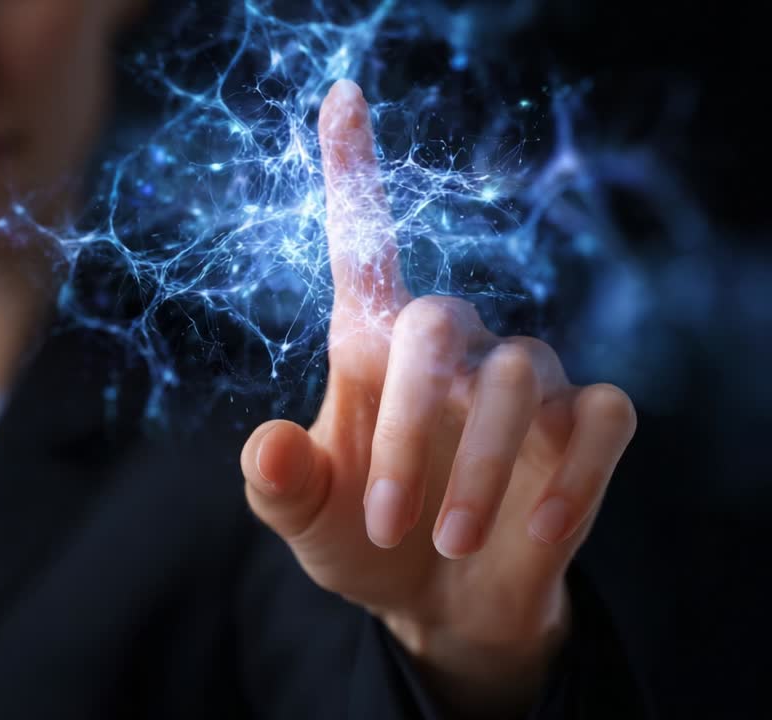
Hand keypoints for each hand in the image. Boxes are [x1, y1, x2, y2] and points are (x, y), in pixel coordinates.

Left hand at [241, 80, 637, 713]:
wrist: (439, 609)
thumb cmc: (363, 545)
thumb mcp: (304, 524)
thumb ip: (278, 487)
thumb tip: (267, 442)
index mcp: (371, 350)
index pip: (364, 247)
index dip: (353, 172)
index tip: (340, 96)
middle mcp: (451, 350)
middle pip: (440, 322)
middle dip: (412, 425)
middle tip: (385, 521)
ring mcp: (523, 386)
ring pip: (522, 372)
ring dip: (479, 466)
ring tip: (444, 545)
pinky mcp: (582, 432)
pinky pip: (602, 418)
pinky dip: (572, 476)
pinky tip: (534, 536)